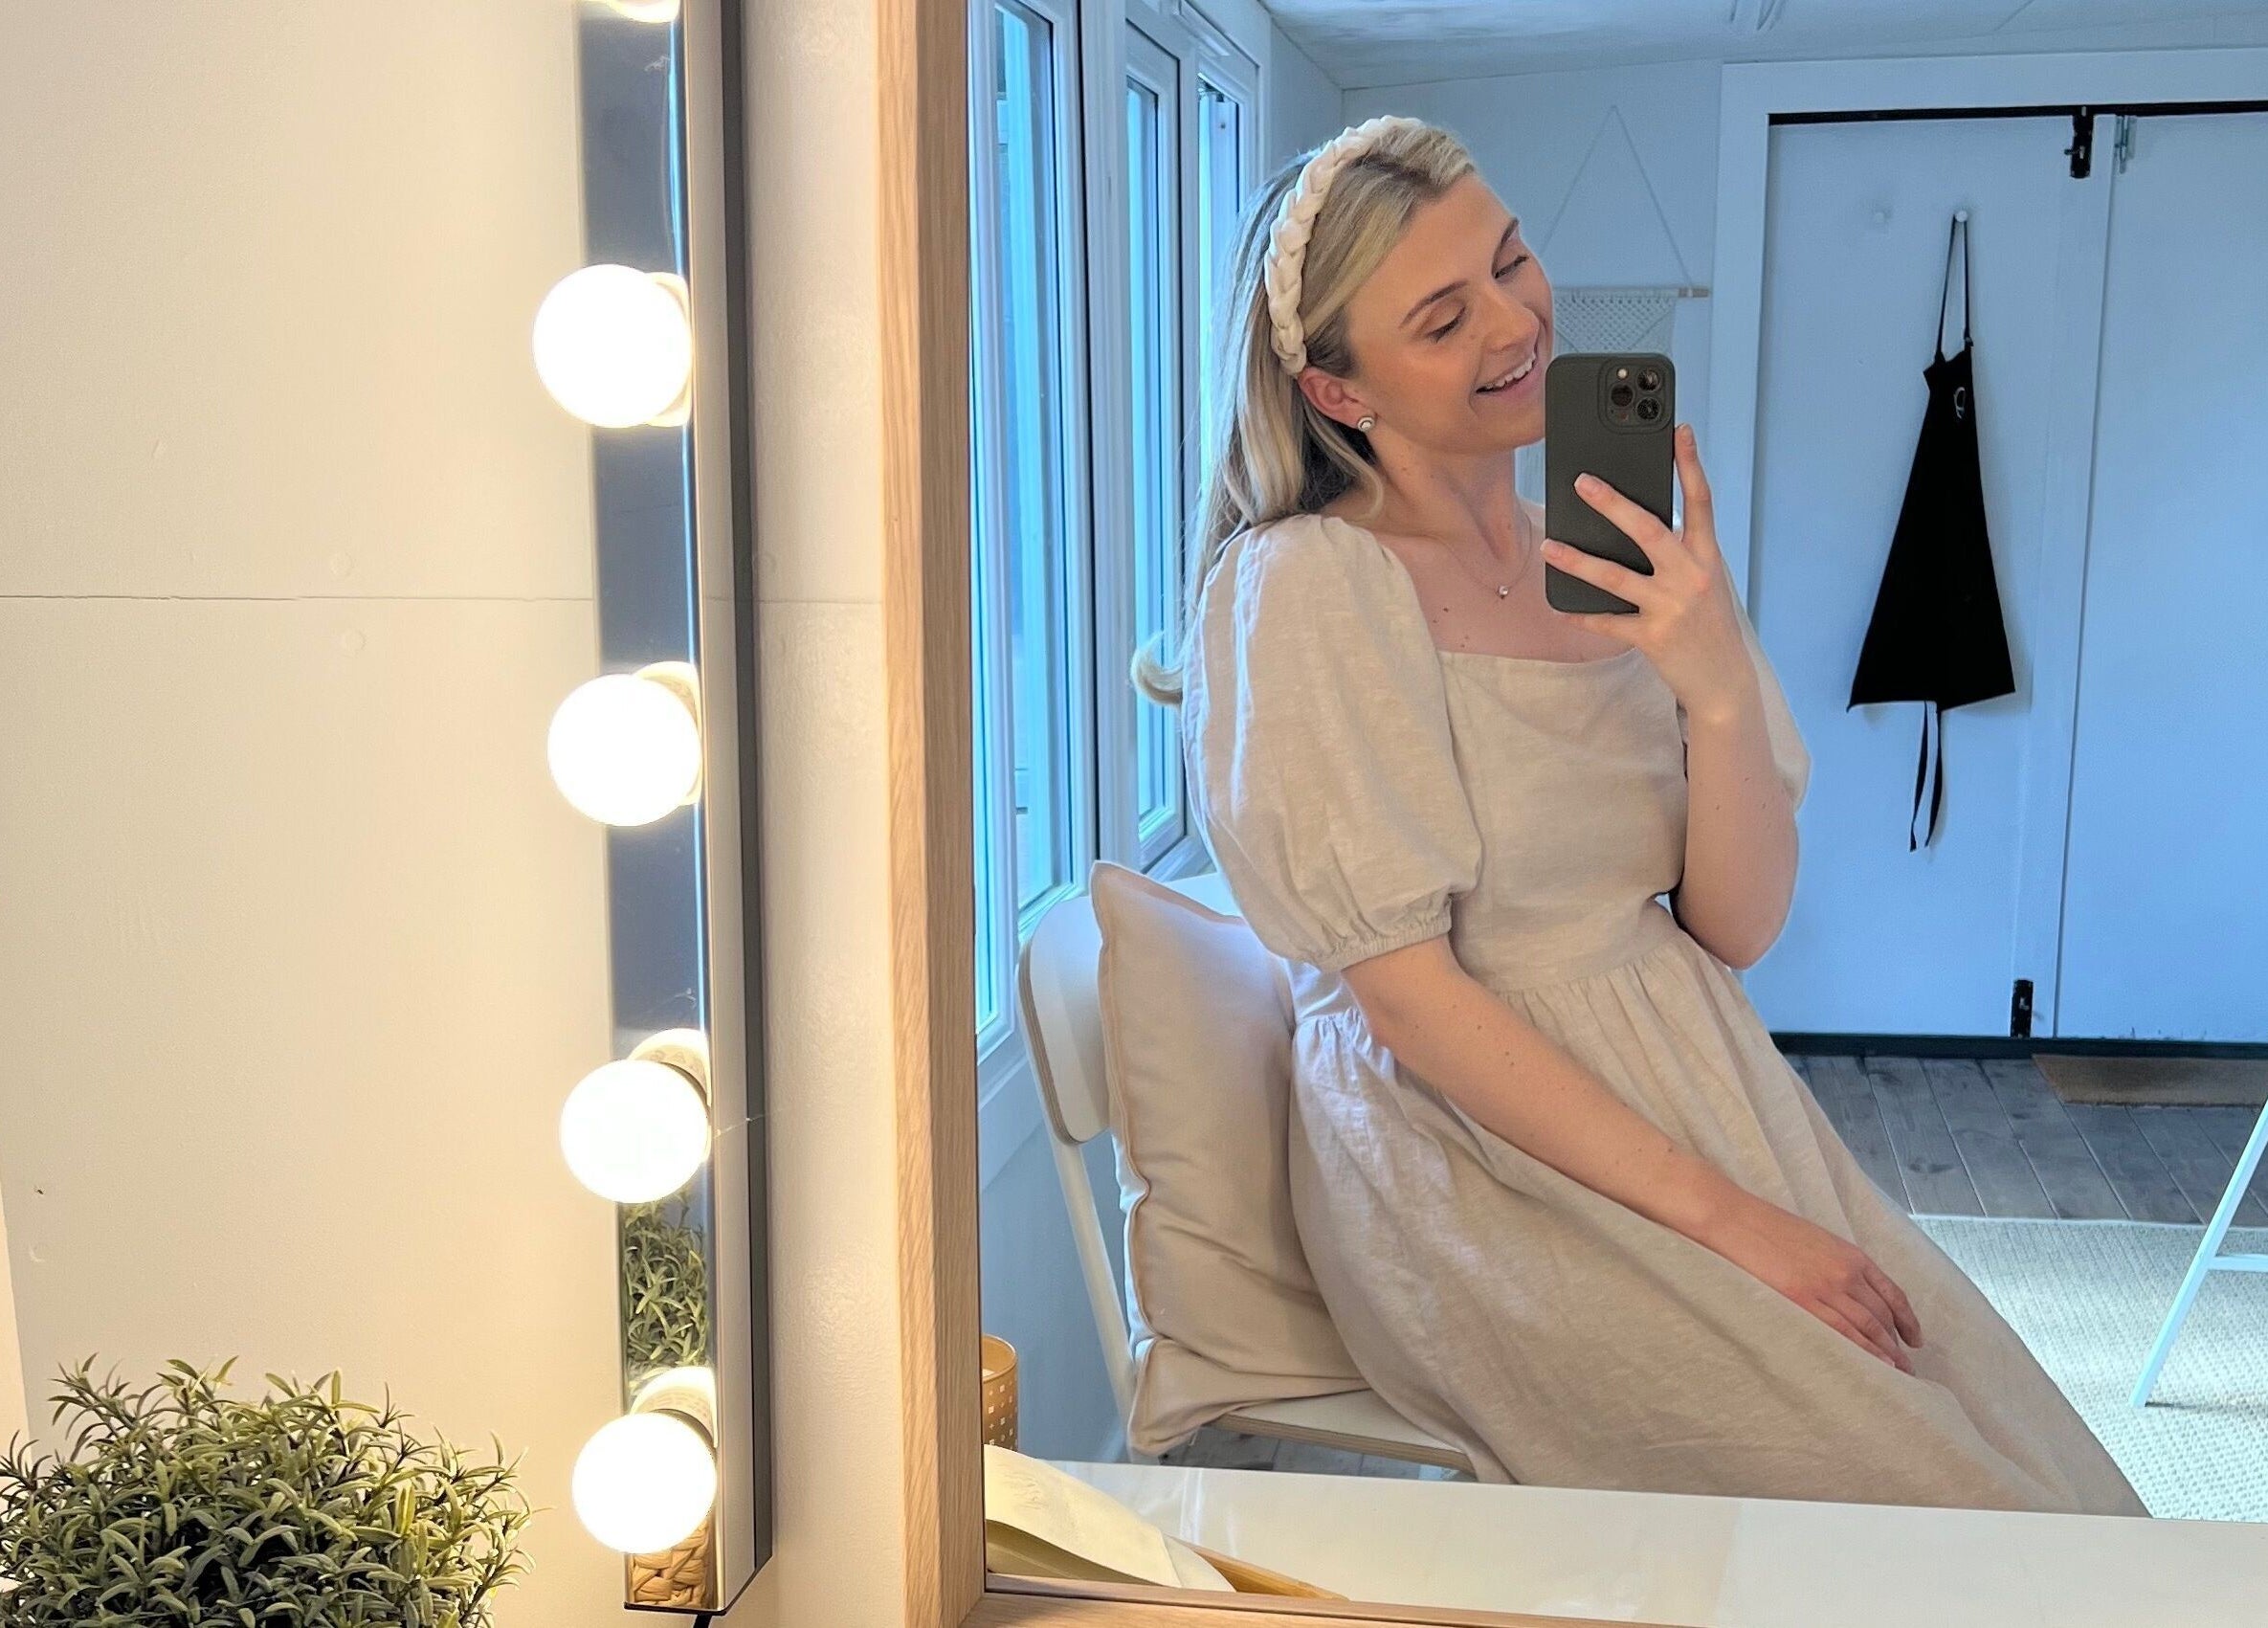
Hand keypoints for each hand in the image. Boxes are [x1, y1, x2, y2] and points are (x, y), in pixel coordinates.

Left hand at [1541, 422, 1754, 725]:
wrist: (1724, 679)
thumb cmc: (1708, 622)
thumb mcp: (1705, 580)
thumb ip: (1678, 552)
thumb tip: (1632, 523)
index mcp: (1707, 556)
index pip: (1701, 501)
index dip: (1690, 464)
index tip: (1679, 430)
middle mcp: (1691, 576)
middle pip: (1648, 530)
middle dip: (1613, 503)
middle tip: (1583, 482)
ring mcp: (1671, 607)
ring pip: (1615, 577)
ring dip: (1577, 561)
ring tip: (1549, 546)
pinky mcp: (1652, 637)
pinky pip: (1607, 622)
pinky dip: (1582, 614)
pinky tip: (1561, 607)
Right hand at [1699, 1191, 1924, 1371]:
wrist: (1737, 1221)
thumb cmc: (1770, 1229)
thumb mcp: (1816, 1240)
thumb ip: (1838, 1264)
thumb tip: (1853, 1294)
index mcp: (1851, 1255)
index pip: (1892, 1293)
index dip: (1908, 1320)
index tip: (1915, 1339)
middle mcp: (1846, 1272)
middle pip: (1883, 1315)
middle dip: (1898, 1343)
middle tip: (1908, 1367)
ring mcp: (1826, 1288)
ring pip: (1868, 1327)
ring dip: (1886, 1352)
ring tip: (1896, 1373)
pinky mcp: (1803, 1301)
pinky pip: (1842, 1332)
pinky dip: (1862, 1350)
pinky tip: (1873, 1364)